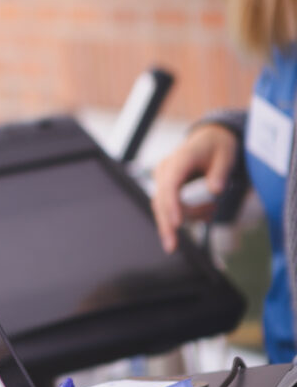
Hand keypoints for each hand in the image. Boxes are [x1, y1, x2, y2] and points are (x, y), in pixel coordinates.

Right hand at [150, 124, 237, 252]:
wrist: (209, 138)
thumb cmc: (218, 146)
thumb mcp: (226, 155)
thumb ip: (220, 172)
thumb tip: (215, 191)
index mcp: (179, 160)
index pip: (170, 185)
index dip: (172, 205)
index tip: (177, 224)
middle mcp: (165, 170)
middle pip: (160, 201)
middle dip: (165, 225)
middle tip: (172, 247)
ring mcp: (163, 179)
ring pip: (162, 207)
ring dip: (184, 218)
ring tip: (211, 212)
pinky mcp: (166, 187)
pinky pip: (168, 206)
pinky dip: (183, 215)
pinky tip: (204, 215)